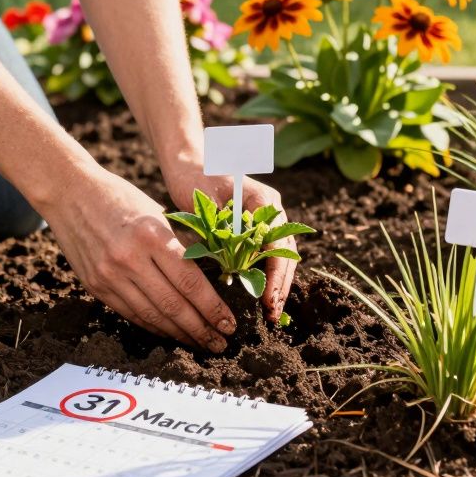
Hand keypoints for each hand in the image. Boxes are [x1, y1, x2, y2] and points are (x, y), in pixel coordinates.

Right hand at [34, 166, 235, 351]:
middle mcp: (129, 259)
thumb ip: (181, 244)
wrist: (70, 194)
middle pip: (173, 306)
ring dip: (179, 334)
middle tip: (220, 344)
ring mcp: (109, 275)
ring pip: (152, 316)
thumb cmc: (120, 198)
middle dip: (201, 329)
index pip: (190, 282)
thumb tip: (214, 277)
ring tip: (200, 343)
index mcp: (152, 235)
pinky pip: (131, 314)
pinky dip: (154, 326)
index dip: (212, 308)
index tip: (228, 323)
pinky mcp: (95, 286)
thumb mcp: (157, 214)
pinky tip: (171, 333)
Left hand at [163, 166, 298, 321]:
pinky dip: (266, 276)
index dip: (275, 275)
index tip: (268, 299)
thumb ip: (224, 232)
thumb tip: (236, 267)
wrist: (190, 162)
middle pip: (285, 254)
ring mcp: (265, 220)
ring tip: (271, 311)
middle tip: (273, 314)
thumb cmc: (197, 177)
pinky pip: (266, 255)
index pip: (277, 245)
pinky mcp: (253, 228)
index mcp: (265, 202)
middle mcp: (271, 211)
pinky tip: (262, 297)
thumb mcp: (208, 204)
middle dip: (280, 286)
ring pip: (280, 257)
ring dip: (277, 284)